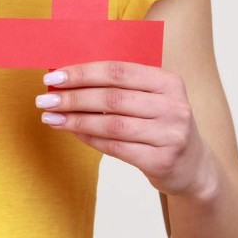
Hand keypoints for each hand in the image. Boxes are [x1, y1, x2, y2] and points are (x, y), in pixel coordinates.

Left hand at [36, 61, 220, 199]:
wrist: (193, 167)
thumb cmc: (160, 125)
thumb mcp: (151, 99)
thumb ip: (117, 86)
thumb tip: (66, 78)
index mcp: (168, 81)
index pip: (118, 71)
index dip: (83, 72)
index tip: (53, 76)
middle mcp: (173, 106)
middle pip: (112, 98)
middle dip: (72, 97)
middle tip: (44, 98)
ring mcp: (171, 135)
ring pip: (111, 124)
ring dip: (75, 120)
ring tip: (50, 117)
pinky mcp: (162, 161)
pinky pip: (115, 148)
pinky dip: (88, 138)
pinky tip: (70, 131)